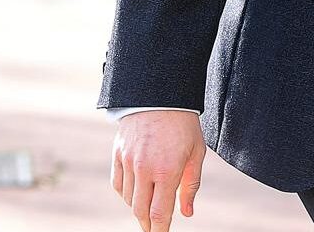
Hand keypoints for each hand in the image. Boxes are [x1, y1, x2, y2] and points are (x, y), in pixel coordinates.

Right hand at [110, 109, 204, 230]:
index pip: (159, 213)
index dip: (160, 229)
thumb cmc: (184, 125)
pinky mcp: (117, 155)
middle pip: (140, 210)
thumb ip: (191, 185)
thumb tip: (187, 213)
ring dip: (138, 208)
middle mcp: (144, 169)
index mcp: (166, 170)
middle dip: (148, 224)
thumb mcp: (196, 154)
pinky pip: (118, 184)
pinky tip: (136, 193)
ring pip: (128, 199)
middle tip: (155, 229)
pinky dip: (126, 194)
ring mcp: (128, 162)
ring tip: (149, 208)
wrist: (160, 96)